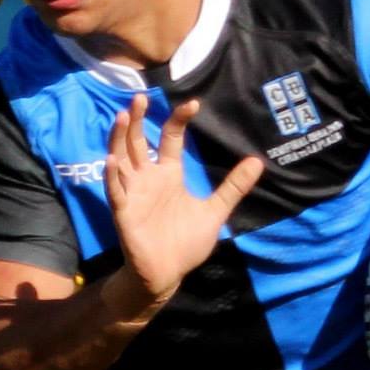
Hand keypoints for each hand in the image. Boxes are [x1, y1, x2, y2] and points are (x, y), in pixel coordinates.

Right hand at [107, 94, 262, 306]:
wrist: (168, 273)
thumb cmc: (186, 242)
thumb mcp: (215, 211)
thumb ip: (233, 187)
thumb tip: (257, 161)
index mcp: (169, 174)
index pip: (170, 138)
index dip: (179, 119)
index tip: (193, 104)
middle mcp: (148, 178)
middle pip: (138, 141)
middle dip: (139, 120)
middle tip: (140, 97)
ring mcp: (134, 194)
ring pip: (121, 159)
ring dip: (120, 139)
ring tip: (124, 116)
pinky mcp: (124, 213)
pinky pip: (116, 192)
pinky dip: (112, 176)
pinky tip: (112, 160)